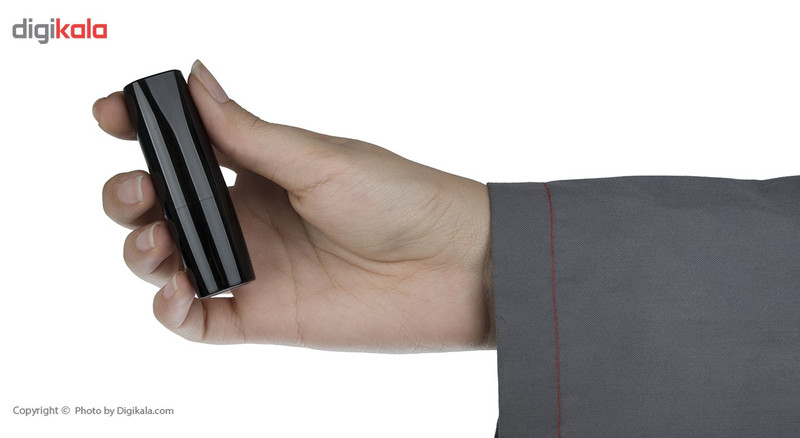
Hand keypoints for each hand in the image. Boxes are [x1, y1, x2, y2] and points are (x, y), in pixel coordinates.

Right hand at [96, 60, 492, 351]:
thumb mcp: (317, 158)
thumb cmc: (399, 200)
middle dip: (130, 196)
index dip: (140, 134)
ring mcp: (252, 268)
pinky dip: (168, 308)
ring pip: (167, 262)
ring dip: (140, 250)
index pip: (184, 150)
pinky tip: (173, 289)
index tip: (111, 117)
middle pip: (162, 208)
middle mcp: (248, 218)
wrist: (452, 266)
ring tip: (155, 241)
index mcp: (259, 170)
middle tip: (140, 190)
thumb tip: (192, 78)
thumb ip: (245, 132)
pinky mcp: (261, 316)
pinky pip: (197, 320)